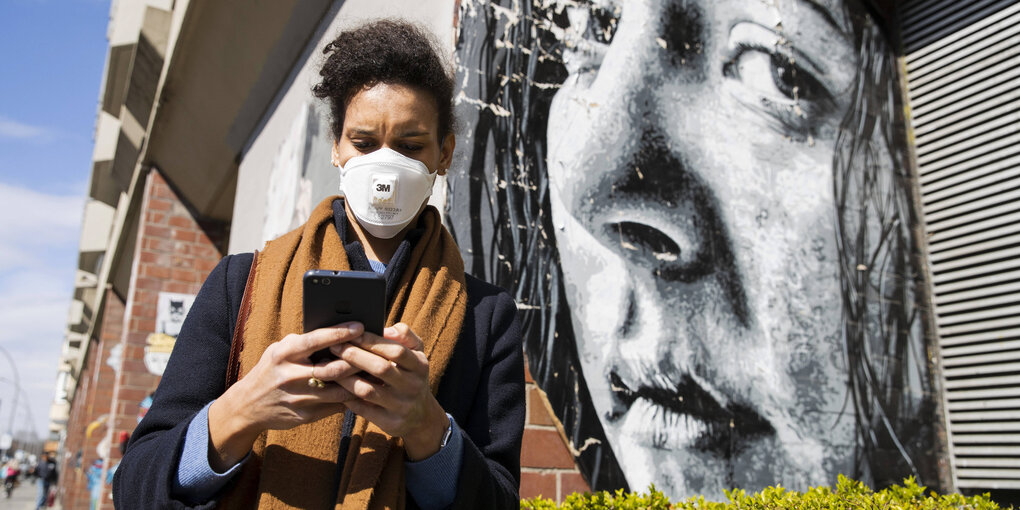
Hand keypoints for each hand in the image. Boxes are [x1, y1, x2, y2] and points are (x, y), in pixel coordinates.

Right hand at [207, 323, 362, 469]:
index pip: (315, 340)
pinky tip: (364, 390)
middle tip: (377, 352)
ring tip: (377, 372)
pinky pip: (335, 406)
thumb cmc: (271, 370)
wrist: (248, 406)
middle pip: (333, 368)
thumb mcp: (278, 351)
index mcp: (283, 354)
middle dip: (357, 360)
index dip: (339, 333)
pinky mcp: (304, 416)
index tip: (360, 326)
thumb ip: (303, 342)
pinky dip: (351, 398)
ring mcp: (297, 398)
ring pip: (339, 391)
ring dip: (360, 382)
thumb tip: (336, 330)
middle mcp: (290, 376)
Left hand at [318, 322, 449, 460]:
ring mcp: (401, 407)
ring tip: (330, 367)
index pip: (396, 350)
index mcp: (420, 366)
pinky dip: (347, 397)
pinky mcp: (390, 423)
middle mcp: (413, 387)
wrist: (420, 416)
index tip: (353, 333)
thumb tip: (386, 329)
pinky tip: (335, 387)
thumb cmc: (410, 375)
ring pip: (368, 390)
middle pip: (381, 368)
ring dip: (346, 378)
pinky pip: (363, 409)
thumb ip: (405, 335)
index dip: (373, 341)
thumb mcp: (417, 354)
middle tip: (335, 347)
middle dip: (355, 356)